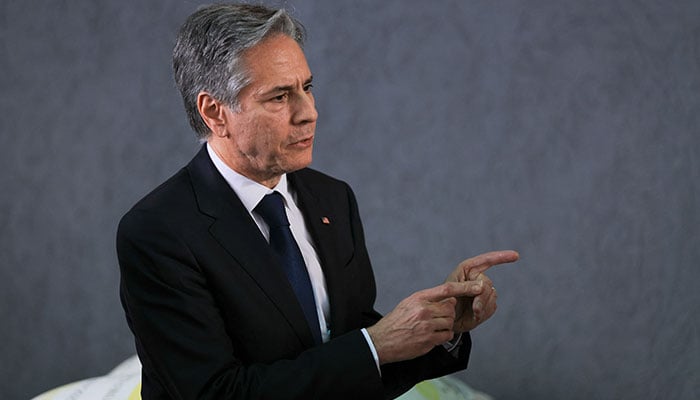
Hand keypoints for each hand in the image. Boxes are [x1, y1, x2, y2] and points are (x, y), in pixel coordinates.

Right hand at [366, 282, 484, 364]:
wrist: (382, 340)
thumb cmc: (396, 321)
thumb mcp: (408, 303)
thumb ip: (428, 299)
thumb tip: (450, 297)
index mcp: (419, 298)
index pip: (447, 289)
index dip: (465, 287)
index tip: (479, 286)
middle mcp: (424, 310)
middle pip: (451, 308)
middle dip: (449, 312)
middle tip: (439, 317)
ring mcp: (427, 326)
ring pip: (450, 322)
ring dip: (446, 325)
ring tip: (433, 327)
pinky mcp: (429, 340)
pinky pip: (447, 335)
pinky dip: (444, 335)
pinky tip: (433, 335)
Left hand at [446, 250, 518, 332]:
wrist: (444, 320)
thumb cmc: (442, 301)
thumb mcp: (450, 291)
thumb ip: (465, 286)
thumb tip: (482, 286)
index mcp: (468, 269)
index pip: (486, 260)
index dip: (501, 257)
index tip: (516, 255)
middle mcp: (477, 278)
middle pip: (487, 284)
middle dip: (481, 297)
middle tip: (474, 308)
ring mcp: (484, 291)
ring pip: (492, 296)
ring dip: (482, 307)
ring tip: (471, 312)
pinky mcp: (488, 304)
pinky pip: (492, 307)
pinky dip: (484, 313)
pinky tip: (475, 315)